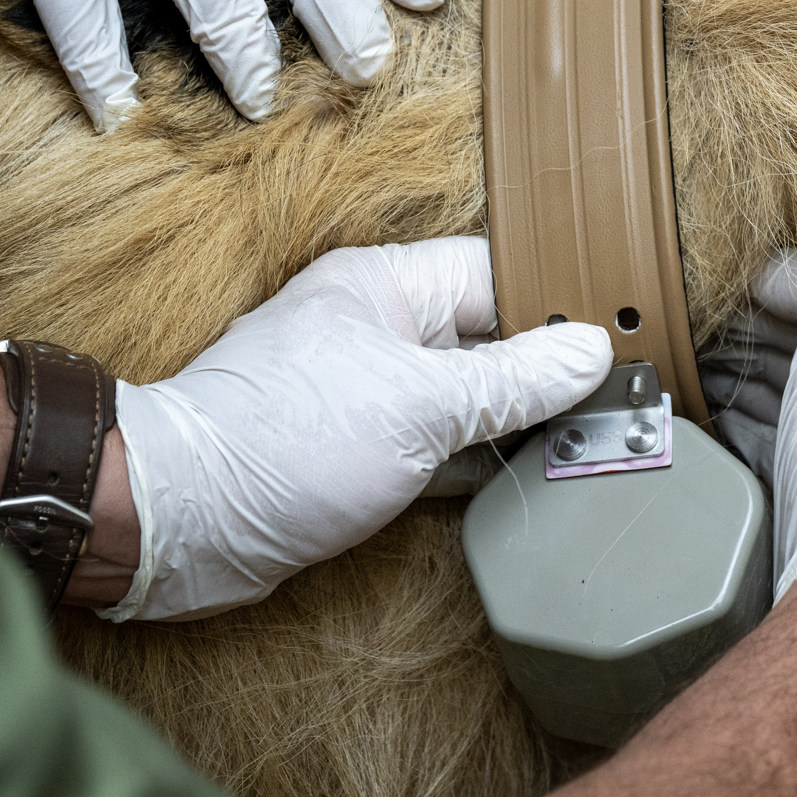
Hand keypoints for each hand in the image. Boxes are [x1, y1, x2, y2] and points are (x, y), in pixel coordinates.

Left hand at [110, 237, 611, 620]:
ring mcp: (367, 392)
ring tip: (584, 439)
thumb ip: (514, 380)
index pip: (498, 274)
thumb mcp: (422, 406)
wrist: (177, 523)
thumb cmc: (281, 443)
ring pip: (467, 395)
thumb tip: (591, 352)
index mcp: (386, 287)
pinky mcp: (358, 449)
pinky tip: (525, 478)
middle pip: (489, 337)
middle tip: (615, 402)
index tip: (619, 340)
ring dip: (516, 421)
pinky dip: (479, 460)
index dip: (560, 304)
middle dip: (547, 371)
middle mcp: (378, 330)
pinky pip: (439, 444)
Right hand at [701, 248, 796, 742]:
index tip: (731, 281)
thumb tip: (774, 276)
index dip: (779, 289)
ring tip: (692, 354)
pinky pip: (754, 443)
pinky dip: (726, 421)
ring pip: (773, 396)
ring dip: (731, 373)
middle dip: (749, 330)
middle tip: (699, 315)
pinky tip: (706, 411)